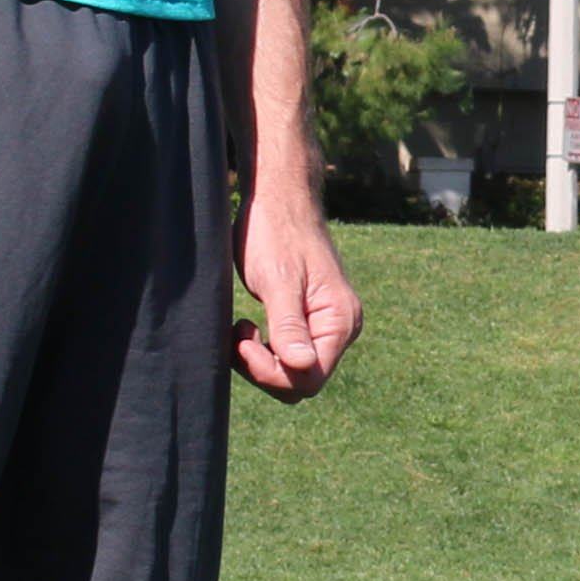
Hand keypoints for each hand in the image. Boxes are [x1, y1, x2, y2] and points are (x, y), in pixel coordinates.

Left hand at [232, 194, 363, 401]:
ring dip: (260, 361)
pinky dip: (263, 351)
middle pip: (301, 382)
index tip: (243, 342)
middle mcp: (340, 328)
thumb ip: (290, 326)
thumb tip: (303, 367)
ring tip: (240, 329)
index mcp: (340, 321)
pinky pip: (287, 355)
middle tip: (238, 336)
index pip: (309, 378)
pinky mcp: (308, 321)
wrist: (278, 198)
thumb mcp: (278, 280)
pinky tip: (247, 328)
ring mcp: (325, 326)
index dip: (272, 373)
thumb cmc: (276, 232)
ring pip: (292, 372)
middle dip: (264, 369)